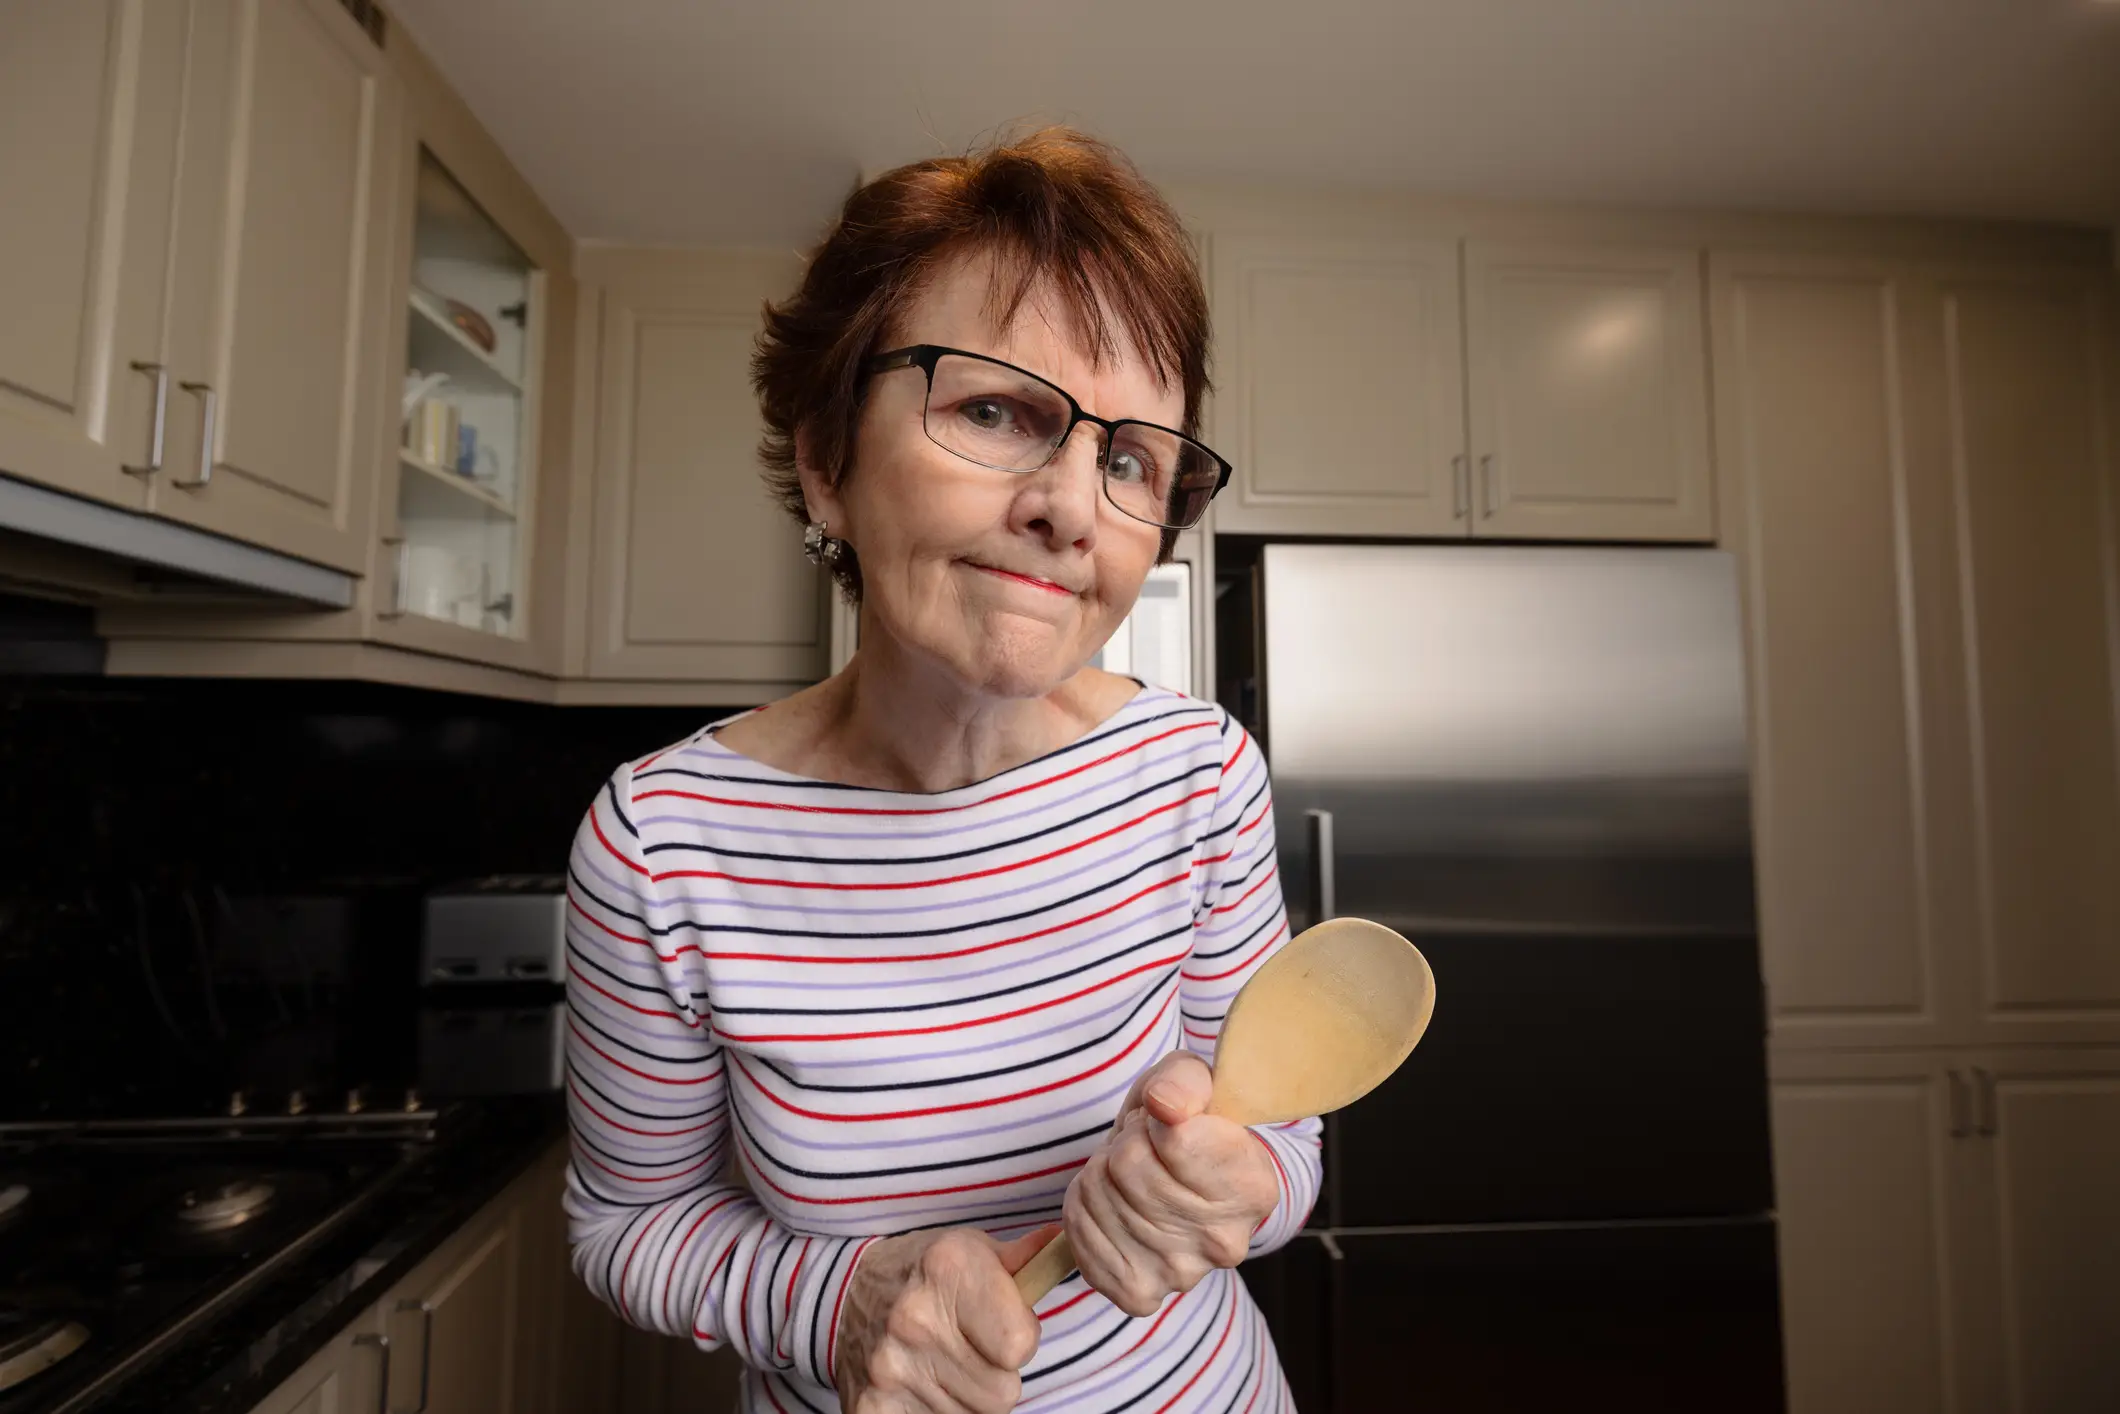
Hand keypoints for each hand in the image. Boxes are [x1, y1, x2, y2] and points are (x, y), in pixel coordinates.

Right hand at [833, 1225, 1049, 1412]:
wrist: (845, 1295)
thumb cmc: (923, 1272)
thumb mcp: (968, 1250)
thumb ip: (1020, 1261)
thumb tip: (1063, 1247)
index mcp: (947, 1269)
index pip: (1020, 1344)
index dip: (1021, 1338)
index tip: (1004, 1326)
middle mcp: (914, 1317)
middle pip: (1002, 1392)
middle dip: (998, 1374)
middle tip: (973, 1349)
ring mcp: (889, 1367)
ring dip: (969, 1397)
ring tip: (946, 1364)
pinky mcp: (871, 1407)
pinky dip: (937, 1413)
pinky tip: (924, 1385)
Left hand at [1061, 1051, 1280, 1316]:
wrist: (1177, 1179)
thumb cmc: (1187, 1124)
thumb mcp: (1192, 1081)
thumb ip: (1183, 1081)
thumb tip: (1164, 1104)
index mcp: (1255, 1188)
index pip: (1175, 1139)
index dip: (1156, 1116)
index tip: (1167, 1118)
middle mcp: (1226, 1243)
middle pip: (1130, 1166)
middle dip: (1125, 1141)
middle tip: (1144, 1145)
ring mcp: (1181, 1275)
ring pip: (1099, 1194)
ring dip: (1101, 1170)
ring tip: (1130, 1174)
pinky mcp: (1136, 1294)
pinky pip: (1079, 1231)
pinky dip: (1083, 1206)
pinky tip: (1112, 1202)